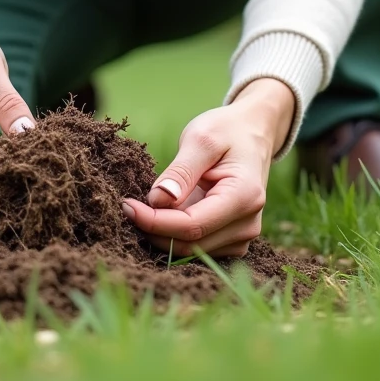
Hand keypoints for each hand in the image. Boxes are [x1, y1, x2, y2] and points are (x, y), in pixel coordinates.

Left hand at [122, 78, 295, 257]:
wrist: (252, 134)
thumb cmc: (227, 131)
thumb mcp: (201, 139)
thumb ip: (181, 171)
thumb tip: (157, 201)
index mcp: (245, 196)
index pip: (192, 225)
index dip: (155, 222)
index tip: (127, 206)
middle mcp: (248, 223)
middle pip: (190, 243)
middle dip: (154, 229)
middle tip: (128, 206)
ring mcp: (243, 236)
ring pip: (191, 249)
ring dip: (162, 234)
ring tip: (144, 207)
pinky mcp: (233, 240)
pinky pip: (197, 247)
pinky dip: (174, 234)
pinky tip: (162, 214)